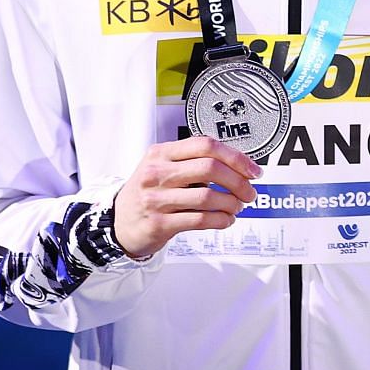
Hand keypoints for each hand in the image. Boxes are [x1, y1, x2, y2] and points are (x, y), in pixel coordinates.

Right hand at [113, 137, 261, 257]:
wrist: (117, 223)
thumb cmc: (147, 192)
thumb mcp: (162, 167)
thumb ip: (193, 161)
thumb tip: (238, 164)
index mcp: (161, 153)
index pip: (206, 145)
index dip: (235, 157)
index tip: (252, 169)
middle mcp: (156, 173)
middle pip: (210, 169)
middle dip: (238, 181)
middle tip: (248, 191)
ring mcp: (156, 199)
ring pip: (208, 197)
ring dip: (231, 203)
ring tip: (236, 206)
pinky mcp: (159, 224)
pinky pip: (200, 220)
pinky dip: (220, 220)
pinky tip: (225, 219)